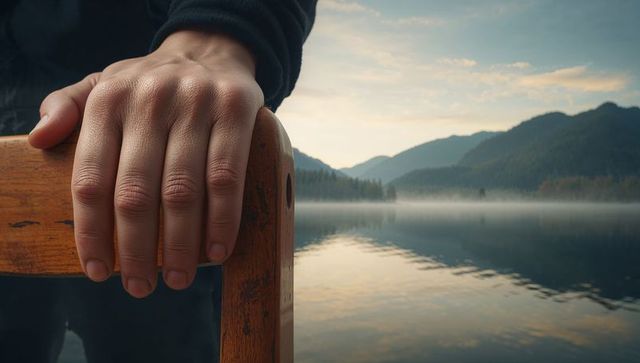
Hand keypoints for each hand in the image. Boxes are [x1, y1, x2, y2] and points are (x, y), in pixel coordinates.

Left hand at [28, 30, 263, 297]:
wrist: (210, 49)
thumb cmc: (151, 83)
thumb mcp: (102, 83)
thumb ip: (67, 108)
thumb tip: (38, 139)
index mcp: (109, 99)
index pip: (91, 178)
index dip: (91, 232)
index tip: (98, 272)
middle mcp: (149, 100)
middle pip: (135, 193)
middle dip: (135, 250)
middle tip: (140, 287)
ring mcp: (196, 103)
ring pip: (182, 190)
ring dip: (178, 245)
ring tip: (176, 279)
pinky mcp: (236, 110)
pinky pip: (226, 176)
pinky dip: (222, 220)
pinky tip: (217, 251)